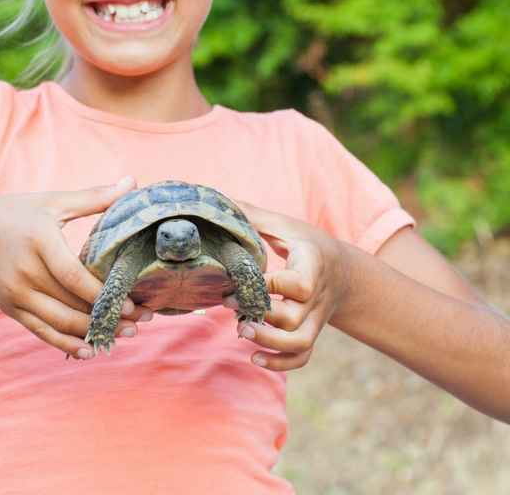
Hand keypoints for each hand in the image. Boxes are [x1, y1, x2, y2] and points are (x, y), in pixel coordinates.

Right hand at [0, 176, 152, 358]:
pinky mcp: (11, 309)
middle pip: (72, 305)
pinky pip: (42, 332)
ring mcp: (16, 295)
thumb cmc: (12, 213)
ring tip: (124, 335)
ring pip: (60, 324)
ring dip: (94, 334)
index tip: (133, 304)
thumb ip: (93, 196)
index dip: (104, 295)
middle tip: (142, 322)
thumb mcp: (51, 201)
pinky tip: (91, 350)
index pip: (74, 277)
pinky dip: (67, 345)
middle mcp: (25, 272)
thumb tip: (133, 182)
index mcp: (39, 241)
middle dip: (109, 317)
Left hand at [223, 202, 351, 370]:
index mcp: (312, 266)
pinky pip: (303, 356)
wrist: (343, 270)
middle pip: (294, 319)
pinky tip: (255, 358)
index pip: (298, 284)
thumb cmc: (308, 243)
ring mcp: (315, 318)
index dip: (270, 287)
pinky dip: (281, 364)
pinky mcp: (311, 331)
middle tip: (230, 307)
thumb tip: (222, 203)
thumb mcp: (286, 225)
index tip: (239, 280)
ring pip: (300, 342)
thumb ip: (254, 216)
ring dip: (270, 344)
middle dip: (262, 318)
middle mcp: (316, 296)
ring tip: (242, 332)